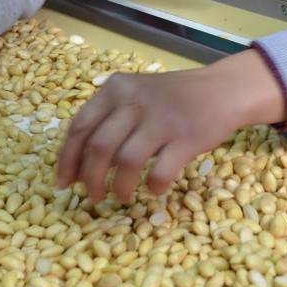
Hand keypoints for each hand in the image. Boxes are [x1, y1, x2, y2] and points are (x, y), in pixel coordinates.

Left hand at [55, 49, 286, 203]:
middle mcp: (135, 100)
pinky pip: (160, 171)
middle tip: (93, 197)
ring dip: (118, 187)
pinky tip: (154, 189)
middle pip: (99, 147)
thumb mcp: (135, 95)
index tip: (64, 184)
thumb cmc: (172, 98)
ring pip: (126, 162)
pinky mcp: (186, 137)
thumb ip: (108, 120)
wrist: (221, 90)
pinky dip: (153, 186)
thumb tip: (78, 165)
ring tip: (120, 197)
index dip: (67, 160)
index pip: (80, 127)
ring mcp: (161, 118)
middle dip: (90, 180)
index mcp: (115, 89)